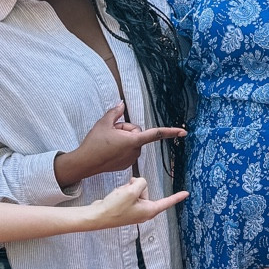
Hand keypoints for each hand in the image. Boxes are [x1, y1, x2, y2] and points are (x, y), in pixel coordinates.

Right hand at [56, 102, 186, 188]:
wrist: (85, 162)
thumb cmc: (94, 143)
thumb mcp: (104, 123)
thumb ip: (116, 112)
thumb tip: (122, 104)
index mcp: (133, 140)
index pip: (155, 134)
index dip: (170, 132)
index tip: (183, 132)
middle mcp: (135, 151)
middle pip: (137, 133)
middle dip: (126, 130)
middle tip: (111, 132)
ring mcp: (131, 159)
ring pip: (132, 142)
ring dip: (123, 139)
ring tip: (108, 142)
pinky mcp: (126, 164)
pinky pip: (128, 151)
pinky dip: (120, 148)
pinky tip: (108, 150)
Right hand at [79, 177, 188, 228]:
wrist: (98, 216)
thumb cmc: (115, 207)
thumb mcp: (131, 191)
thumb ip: (140, 183)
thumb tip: (139, 182)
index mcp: (149, 210)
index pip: (167, 202)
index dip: (177, 197)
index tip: (187, 193)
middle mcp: (144, 212)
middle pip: (145, 190)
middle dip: (135, 186)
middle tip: (126, 193)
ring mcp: (135, 211)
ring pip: (136, 190)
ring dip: (127, 189)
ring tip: (119, 197)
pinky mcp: (126, 209)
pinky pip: (128, 194)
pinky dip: (122, 193)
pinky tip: (115, 198)